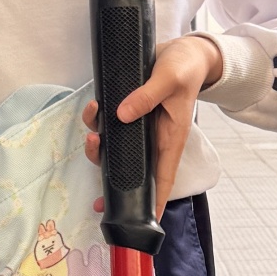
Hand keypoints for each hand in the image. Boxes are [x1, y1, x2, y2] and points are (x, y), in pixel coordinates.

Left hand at [84, 33, 223, 215]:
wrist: (184, 51)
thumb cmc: (185, 68)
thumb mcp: (169, 79)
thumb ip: (147, 96)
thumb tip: (122, 114)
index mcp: (170, 139)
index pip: (162, 179)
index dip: (153, 204)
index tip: (142, 223)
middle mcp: (153, 138)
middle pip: (130, 168)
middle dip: (107, 170)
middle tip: (94, 154)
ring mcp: (140, 126)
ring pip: (115, 147)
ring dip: (97, 143)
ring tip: (91, 127)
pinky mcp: (130, 111)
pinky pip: (109, 124)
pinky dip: (96, 120)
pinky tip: (94, 107)